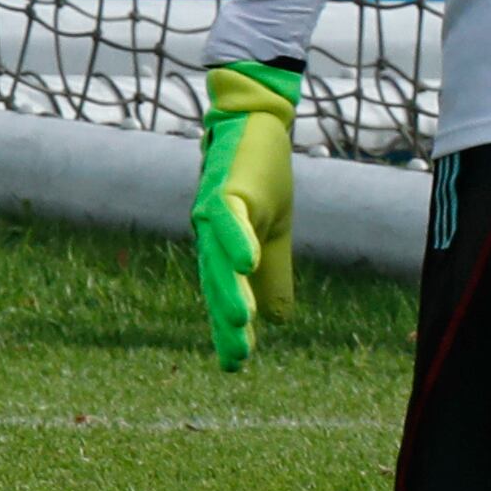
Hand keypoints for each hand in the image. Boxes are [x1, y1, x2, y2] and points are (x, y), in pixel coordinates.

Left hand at [194, 61, 300, 368]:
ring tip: (241, 322)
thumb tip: (279, 322)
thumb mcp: (274, 233)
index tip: (234, 364)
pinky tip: (245, 263)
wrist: (254, 126)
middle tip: (236, 358)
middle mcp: (210, 236)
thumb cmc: (260, 178)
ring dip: (229, 289)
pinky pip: (228, 217)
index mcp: (223, 250)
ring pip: (218, 258)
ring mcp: (214, 213)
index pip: (224, 295)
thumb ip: (272, 276)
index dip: (229, 329)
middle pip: (217, 285)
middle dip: (226, 321)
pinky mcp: (225, 188)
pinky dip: (235, 238)